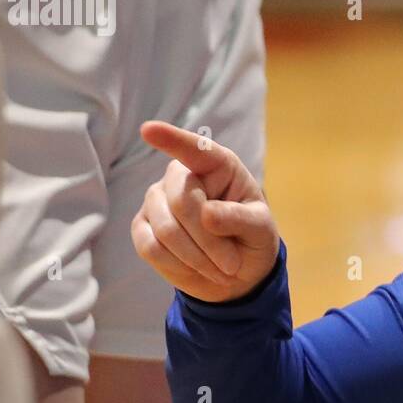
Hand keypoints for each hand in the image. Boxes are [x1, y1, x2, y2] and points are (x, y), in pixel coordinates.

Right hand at [132, 121, 280, 303]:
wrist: (235, 272)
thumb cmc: (251, 237)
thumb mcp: (260, 229)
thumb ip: (239, 219)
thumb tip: (207, 215)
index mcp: (216, 165)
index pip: (194, 149)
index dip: (171, 139)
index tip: (148, 130)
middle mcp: (181, 176)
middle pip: (182, 202)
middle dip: (209, 240)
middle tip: (232, 264)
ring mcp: (156, 200)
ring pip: (166, 230)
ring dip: (197, 258)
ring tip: (221, 269)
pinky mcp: (142, 227)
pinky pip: (150, 248)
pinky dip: (178, 265)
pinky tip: (196, 267)